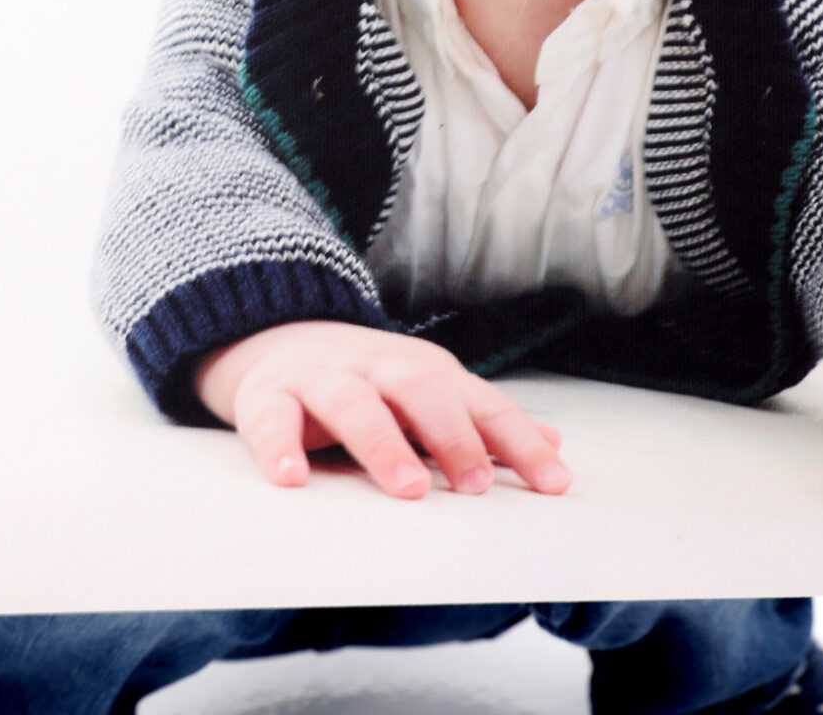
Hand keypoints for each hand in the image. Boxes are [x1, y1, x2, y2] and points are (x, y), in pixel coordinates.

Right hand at [191, 319, 571, 500]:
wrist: (277, 335)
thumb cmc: (369, 383)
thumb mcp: (427, 394)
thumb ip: (483, 422)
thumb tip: (555, 445)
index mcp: (422, 371)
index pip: (479, 402)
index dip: (517, 441)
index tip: (552, 484)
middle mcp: (377, 368)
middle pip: (421, 388)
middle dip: (452, 434)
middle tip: (475, 485)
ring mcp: (322, 379)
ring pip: (353, 403)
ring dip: (382, 443)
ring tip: (406, 488)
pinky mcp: (267, 395)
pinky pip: (272, 420)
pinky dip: (280, 447)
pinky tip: (292, 479)